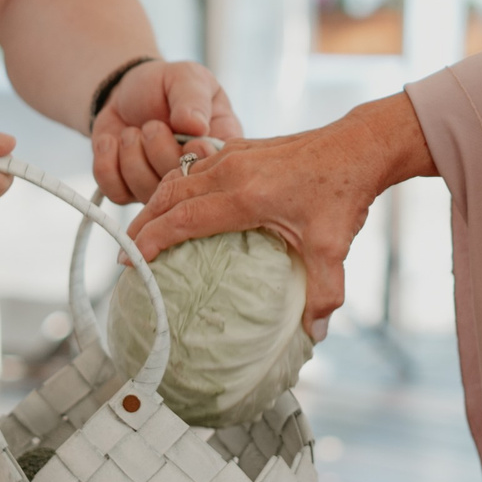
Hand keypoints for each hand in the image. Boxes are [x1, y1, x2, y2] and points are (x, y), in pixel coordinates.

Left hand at [92, 60, 243, 204]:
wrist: (125, 92)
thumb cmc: (163, 85)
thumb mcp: (185, 77)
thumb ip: (193, 98)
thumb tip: (196, 125)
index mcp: (218, 148)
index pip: (217, 171)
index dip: (197, 155)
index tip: (185, 133)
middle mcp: (193, 175)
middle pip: (180, 187)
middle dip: (158, 150)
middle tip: (152, 124)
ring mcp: (161, 188)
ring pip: (145, 193)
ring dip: (131, 154)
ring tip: (132, 131)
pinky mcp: (128, 192)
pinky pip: (116, 193)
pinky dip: (107, 164)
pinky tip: (112, 142)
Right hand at [130, 94, 434, 337]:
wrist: (357, 146)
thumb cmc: (343, 193)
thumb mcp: (332, 248)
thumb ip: (322, 295)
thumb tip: (315, 336)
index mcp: (246, 195)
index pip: (183, 218)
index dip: (152, 240)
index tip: (131, 262)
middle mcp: (232, 169)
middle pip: (169, 195)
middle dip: (141, 223)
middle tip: (124, 252)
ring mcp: (234, 153)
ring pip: (179, 176)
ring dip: (156, 202)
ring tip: (142, 231)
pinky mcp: (240, 146)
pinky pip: (195, 165)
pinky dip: (177, 185)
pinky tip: (176, 204)